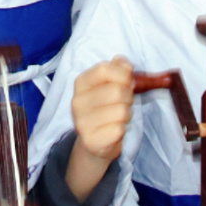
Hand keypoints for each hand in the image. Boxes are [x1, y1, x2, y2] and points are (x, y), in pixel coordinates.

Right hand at [66, 57, 134, 202]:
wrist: (95, 142)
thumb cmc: (106, 109)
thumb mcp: (111, 84)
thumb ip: (119, 70)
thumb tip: (125, 63)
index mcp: (81, 83)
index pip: (105, 69)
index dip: (123, 74)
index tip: (128, 81)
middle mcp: (77, 101)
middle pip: (117, 91)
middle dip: (128, 97)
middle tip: (123, 103)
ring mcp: (81, 122)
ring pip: (121, 111)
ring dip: (127, 115)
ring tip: (118, 118)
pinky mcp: (90, 140)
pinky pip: (119, 130)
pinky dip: (122, 130)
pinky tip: (114, 131)